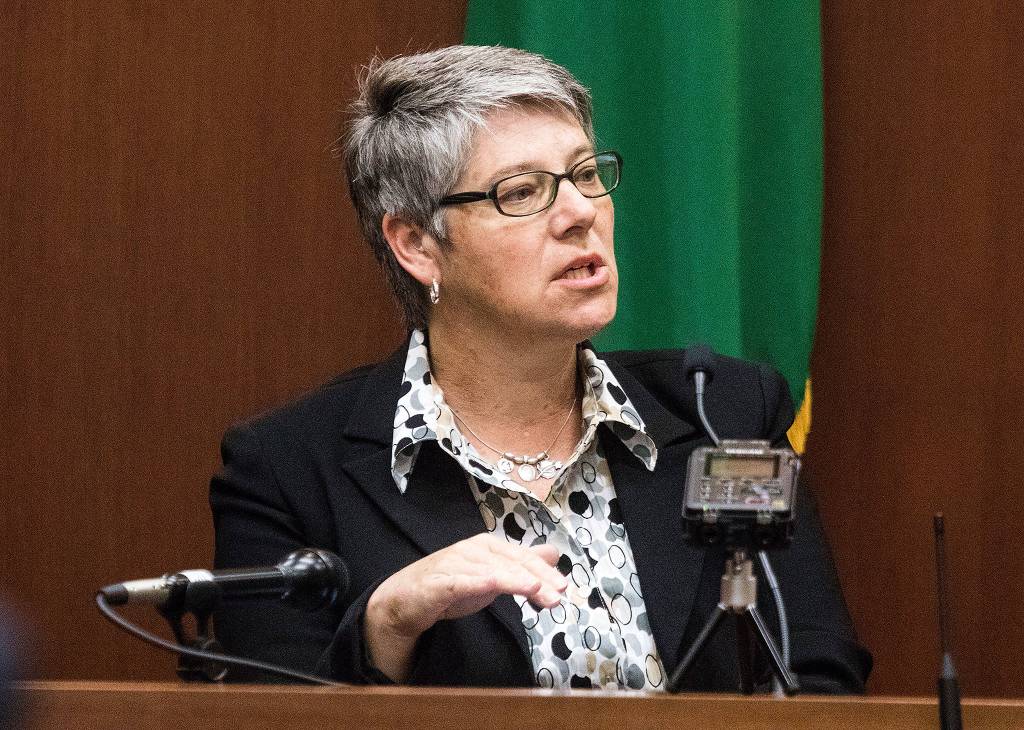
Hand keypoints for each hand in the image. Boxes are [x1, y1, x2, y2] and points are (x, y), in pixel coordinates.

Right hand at [363, 534, 565, 681]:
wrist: (404, 599)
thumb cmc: (450, 585)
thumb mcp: (491, 575)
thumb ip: (520, 564)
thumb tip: (553, 554)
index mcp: (488, 546)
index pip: (522, 558)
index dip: (544, 571)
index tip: (563, 587)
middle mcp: (473, 549)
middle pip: (511, 562)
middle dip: (538, 577)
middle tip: (558, 594)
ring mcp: (456, 563)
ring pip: (492, 571)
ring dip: (517, 581)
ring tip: (538, 590)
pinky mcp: (440, 582)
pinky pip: (463, 581)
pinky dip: (481, 581)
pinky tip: (496, 584)